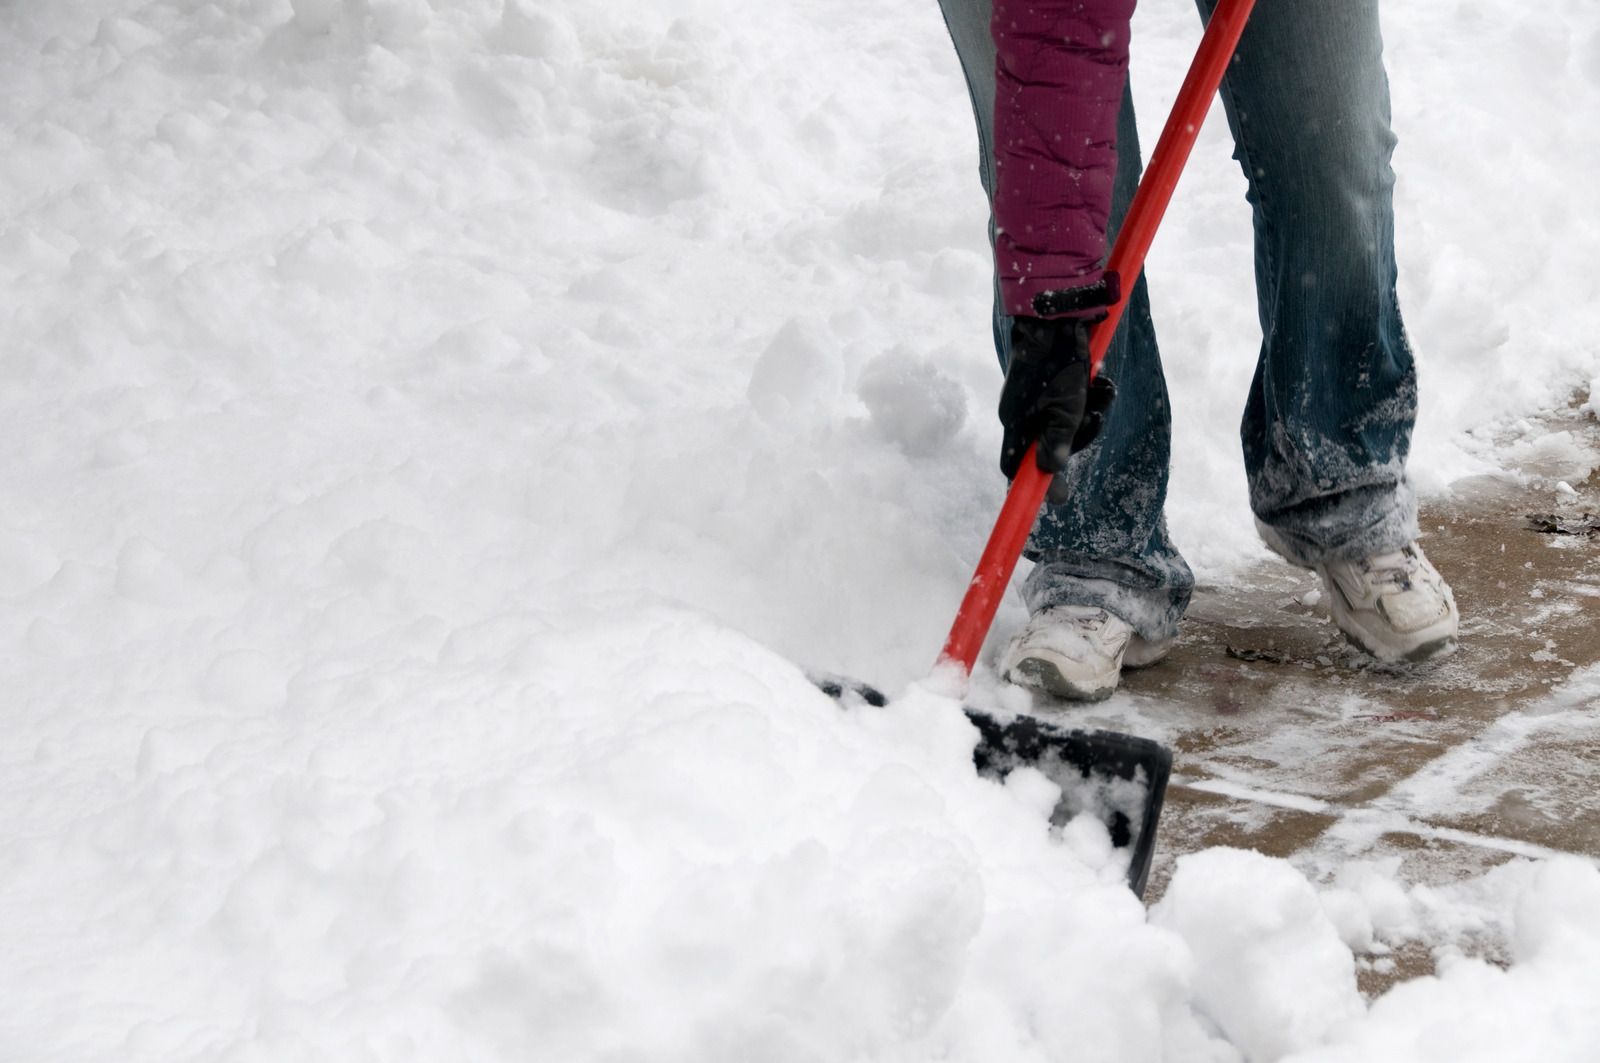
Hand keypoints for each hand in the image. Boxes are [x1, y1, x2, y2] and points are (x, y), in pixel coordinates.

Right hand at [998, 316, 1114, 484]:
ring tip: (1102, 390)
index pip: (1015, 465)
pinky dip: (1092, 393)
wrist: (1055, 316)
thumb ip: (1057, 444)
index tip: (1055, 499)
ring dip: (1092, 409)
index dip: (1030, 484)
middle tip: (1094, 417)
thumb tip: (1049, 475)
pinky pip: (1074, 401)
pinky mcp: (1054, 383)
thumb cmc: (1056, 365)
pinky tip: (1102, 379)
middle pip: (1050, 445)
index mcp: (1016, 424)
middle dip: (1079, 434)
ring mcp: (1039, 398)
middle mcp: (1024, 414)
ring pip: (1068, 421)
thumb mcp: (1063, 410)